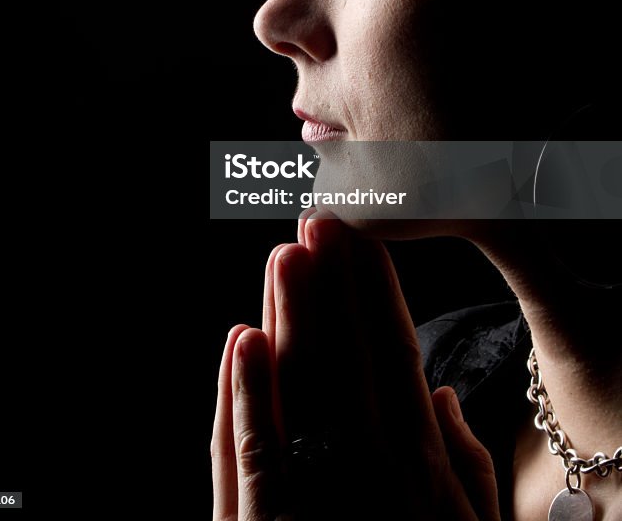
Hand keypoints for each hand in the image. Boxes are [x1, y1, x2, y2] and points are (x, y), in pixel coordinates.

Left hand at [212, 214, 500, 519]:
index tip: (365, 237)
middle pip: (347, 351)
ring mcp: (316, 492)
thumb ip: (467, 463)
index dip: (377, 288)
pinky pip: (253, 451)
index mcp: (420, 459)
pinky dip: (247, 392)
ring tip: (286, 252)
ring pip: (300, 385)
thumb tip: (444, 395)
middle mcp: (369, 465)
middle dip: (332, 279)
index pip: (397, 350)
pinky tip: (243, 339)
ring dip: (291, 313)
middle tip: (321, 217)